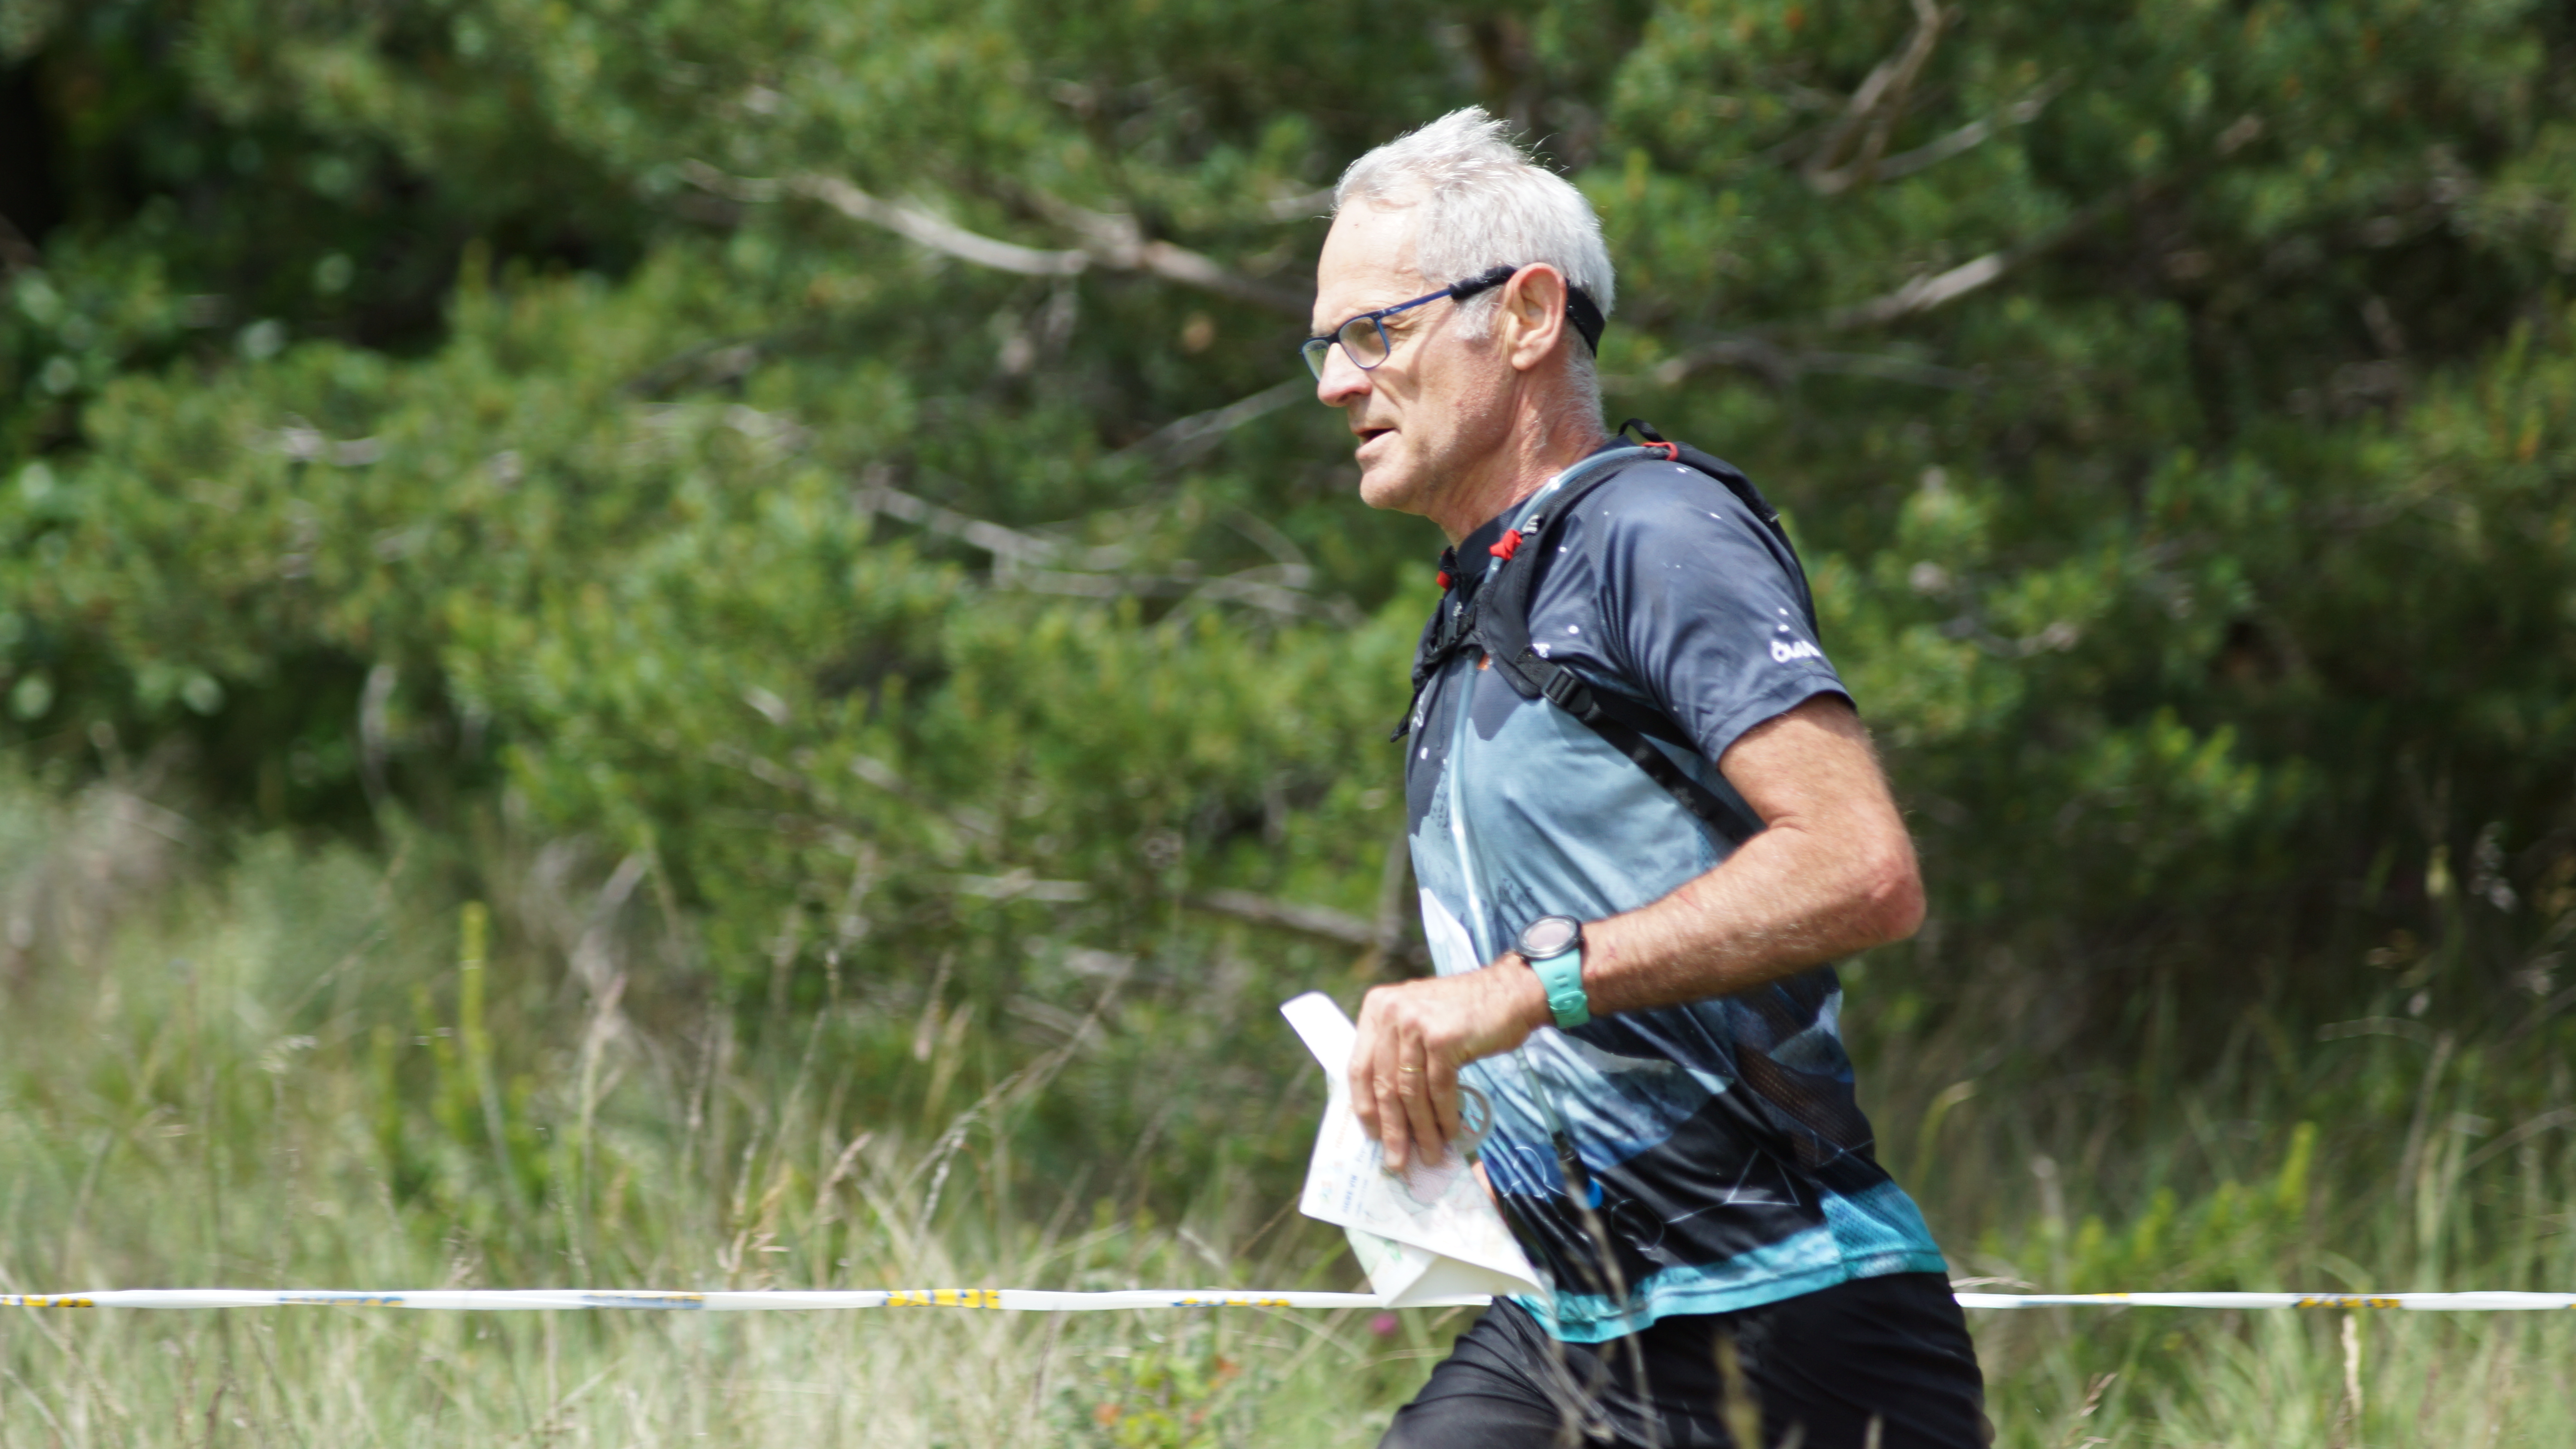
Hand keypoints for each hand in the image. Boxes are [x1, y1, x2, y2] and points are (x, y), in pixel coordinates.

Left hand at [1347, 960, 1547, 1171]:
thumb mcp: (1417, 1019)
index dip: (1365, 1107)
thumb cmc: (1464, 1014)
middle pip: (1383, 1083)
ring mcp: (1416, 1023)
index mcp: (1377, 1007)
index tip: (1372, 1137)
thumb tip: (1385, 1112)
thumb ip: (1396, 1051)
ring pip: (1411, 1091)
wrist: (1512, 993)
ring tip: (1430, 1154)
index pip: (1359, 1067)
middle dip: (1391, 1129)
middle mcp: (1392, 1011)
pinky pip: (1439, 1089)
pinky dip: (1443, 1116)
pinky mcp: (1443, 1038)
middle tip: (1397, 1160)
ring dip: (1421, 1130)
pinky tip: (1449, 1133)